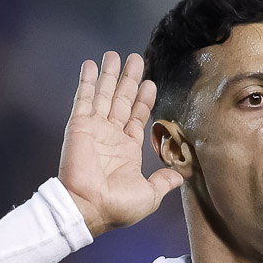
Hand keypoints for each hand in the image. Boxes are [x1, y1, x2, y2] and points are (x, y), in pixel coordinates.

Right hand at [58, 52, 182, 237]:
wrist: (89, 208)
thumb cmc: (118, 206)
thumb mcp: (150, 195)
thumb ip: (165, 181)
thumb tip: (183, 175)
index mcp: (127, 149)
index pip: (137, 117)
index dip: (143, 100)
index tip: (150, 83)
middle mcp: (111, 135)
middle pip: (121, 100)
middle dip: (128, 79)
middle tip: (135, 59)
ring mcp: (94, 128)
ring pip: (104, 94)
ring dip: (109, 74)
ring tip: (114, 54)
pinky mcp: (79, 125)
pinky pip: (84, 98)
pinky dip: (88, 81)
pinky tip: (91, 65)